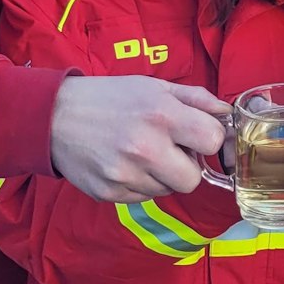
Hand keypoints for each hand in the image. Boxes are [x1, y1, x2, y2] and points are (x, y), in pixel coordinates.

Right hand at [48, 76, 230, 202]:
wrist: (54, 116)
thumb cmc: (111, 98)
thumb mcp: (155, 86)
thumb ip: (197, 99)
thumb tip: (228, 113)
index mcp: (162, 115)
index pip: (213, 142)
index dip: (207, 139)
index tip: (195, 136)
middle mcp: (145, 147)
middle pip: (193, 180)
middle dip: (187, 167)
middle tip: (169, 151)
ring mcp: (125, 174)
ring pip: (167, 190)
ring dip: (161, 176)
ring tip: (140, 153)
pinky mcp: (109, 193)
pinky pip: (143, 197)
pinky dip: (139, 184)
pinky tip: (124, 164)